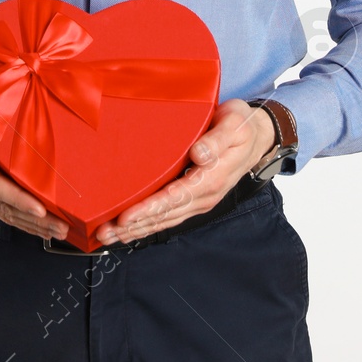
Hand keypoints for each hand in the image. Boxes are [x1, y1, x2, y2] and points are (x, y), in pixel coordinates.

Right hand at [0, 84, 68, 241]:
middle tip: (63, 227)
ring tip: (60, 231)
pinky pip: (1, 208)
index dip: (16, 197)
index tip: (39, 208)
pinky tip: (41, 225)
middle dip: (33, 219)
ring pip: (4, 212)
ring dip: (32, 224)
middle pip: (2, 206)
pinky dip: (23, 219)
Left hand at [94, 98, 276, 244]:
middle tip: (104, 232)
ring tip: (108, 236)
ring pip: (164, 220)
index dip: (149, 209)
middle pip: (164, 216)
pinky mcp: (194, 198)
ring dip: (136, 230)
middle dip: (134, 226)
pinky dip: (147, 225)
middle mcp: (204, 195)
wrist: (258, 136)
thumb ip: (217, 140)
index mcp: (212, 178)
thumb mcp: (234, 124)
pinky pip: (168, 216)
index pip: (174, 198)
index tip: (126, 216)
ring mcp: (199, 200)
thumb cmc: (242, 125)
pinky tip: (129, 230)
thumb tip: (199, 154)